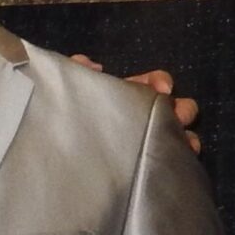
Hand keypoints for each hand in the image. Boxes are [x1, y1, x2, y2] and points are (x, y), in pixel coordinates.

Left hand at [63, 58, 201, 155]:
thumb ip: (75, 71)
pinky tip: (182, 157)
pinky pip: (171, 160)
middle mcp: (139, 118)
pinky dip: (182, 155)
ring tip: (183, 141)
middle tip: (175, 116)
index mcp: (125, 97)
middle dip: (181, 109)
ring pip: (177, 135)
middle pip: (173, 108)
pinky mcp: (144, 168)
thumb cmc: (58, 119)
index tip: (162, 88)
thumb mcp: (64, 90)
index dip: (160, 81)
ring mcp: (144, 143)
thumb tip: (95, 67)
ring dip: (184, 135)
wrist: (50, 158)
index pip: (152, 83)